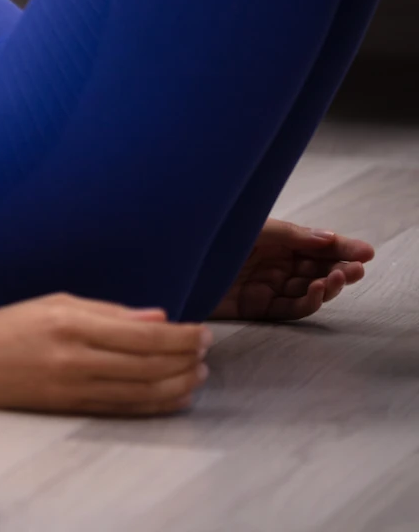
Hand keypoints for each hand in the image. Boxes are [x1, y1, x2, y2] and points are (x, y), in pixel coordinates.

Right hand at [0, 293, 210, 415]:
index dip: (181, 336)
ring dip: (179, 384)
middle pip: (150, 365)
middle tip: (207, 351)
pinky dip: (157, 404)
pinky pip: (124, 408)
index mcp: (71, 323)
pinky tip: (175, 395)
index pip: (143, 334)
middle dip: (187, 358)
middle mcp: (75, 357)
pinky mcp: (69, 407)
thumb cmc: (7, 326)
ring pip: (143, 391)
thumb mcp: (55, 304)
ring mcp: (72, 387)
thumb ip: (108, 311)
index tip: (203, 331)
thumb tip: (158, 317)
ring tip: (198, 374)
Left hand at [210, 219, 373, 321]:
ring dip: (327, 285)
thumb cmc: (207, 235)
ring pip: (307, 290)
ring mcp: (264, 286)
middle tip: (355, 269)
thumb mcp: (251, 228)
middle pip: (316, 269)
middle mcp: (271, 263)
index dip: (342, 249)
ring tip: (336, 277)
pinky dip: (306, 301)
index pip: (315, 245)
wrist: (169, 262)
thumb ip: (289, 234)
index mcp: (273, 240)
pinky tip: (316, 290)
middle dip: (340, 268)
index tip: (366, 252)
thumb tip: (328, 238)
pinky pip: (288, 308)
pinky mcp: (253, 308)